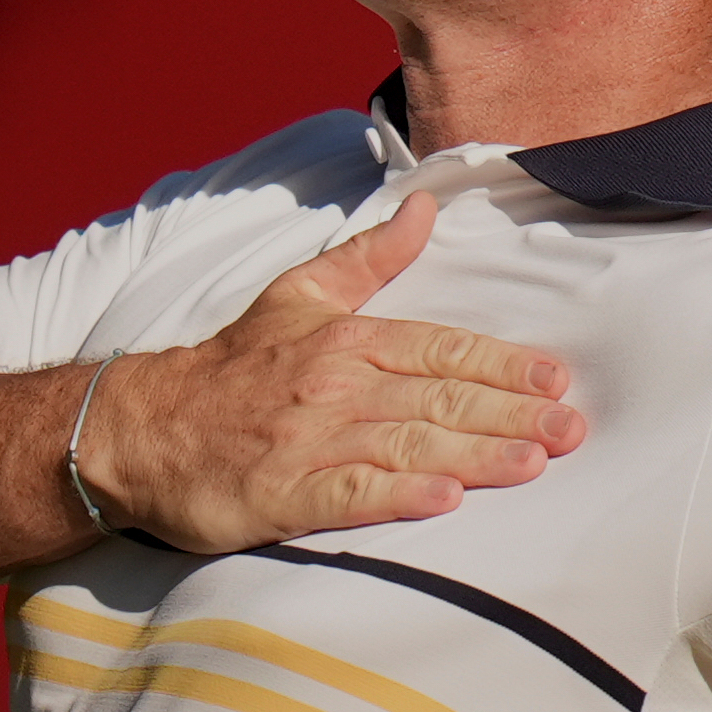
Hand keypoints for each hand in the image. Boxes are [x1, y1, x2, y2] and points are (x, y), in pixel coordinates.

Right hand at [71, 193, 584, 551]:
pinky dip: (398, 497)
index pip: (442, 349)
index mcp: (347, 339)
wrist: (140, 429)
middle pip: (439, 399)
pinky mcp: (282, 494)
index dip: (502, 365)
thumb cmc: (230, 368)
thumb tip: (426, 208)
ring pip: (409, 445)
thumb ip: (369, 257)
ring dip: (476, 455)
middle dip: (511, 414)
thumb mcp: (299, 296)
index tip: (555, 379)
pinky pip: (350, 495)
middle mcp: (337, 386)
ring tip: (533, 463)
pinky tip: (444, 503)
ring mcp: (311, 441)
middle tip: (571, 430)